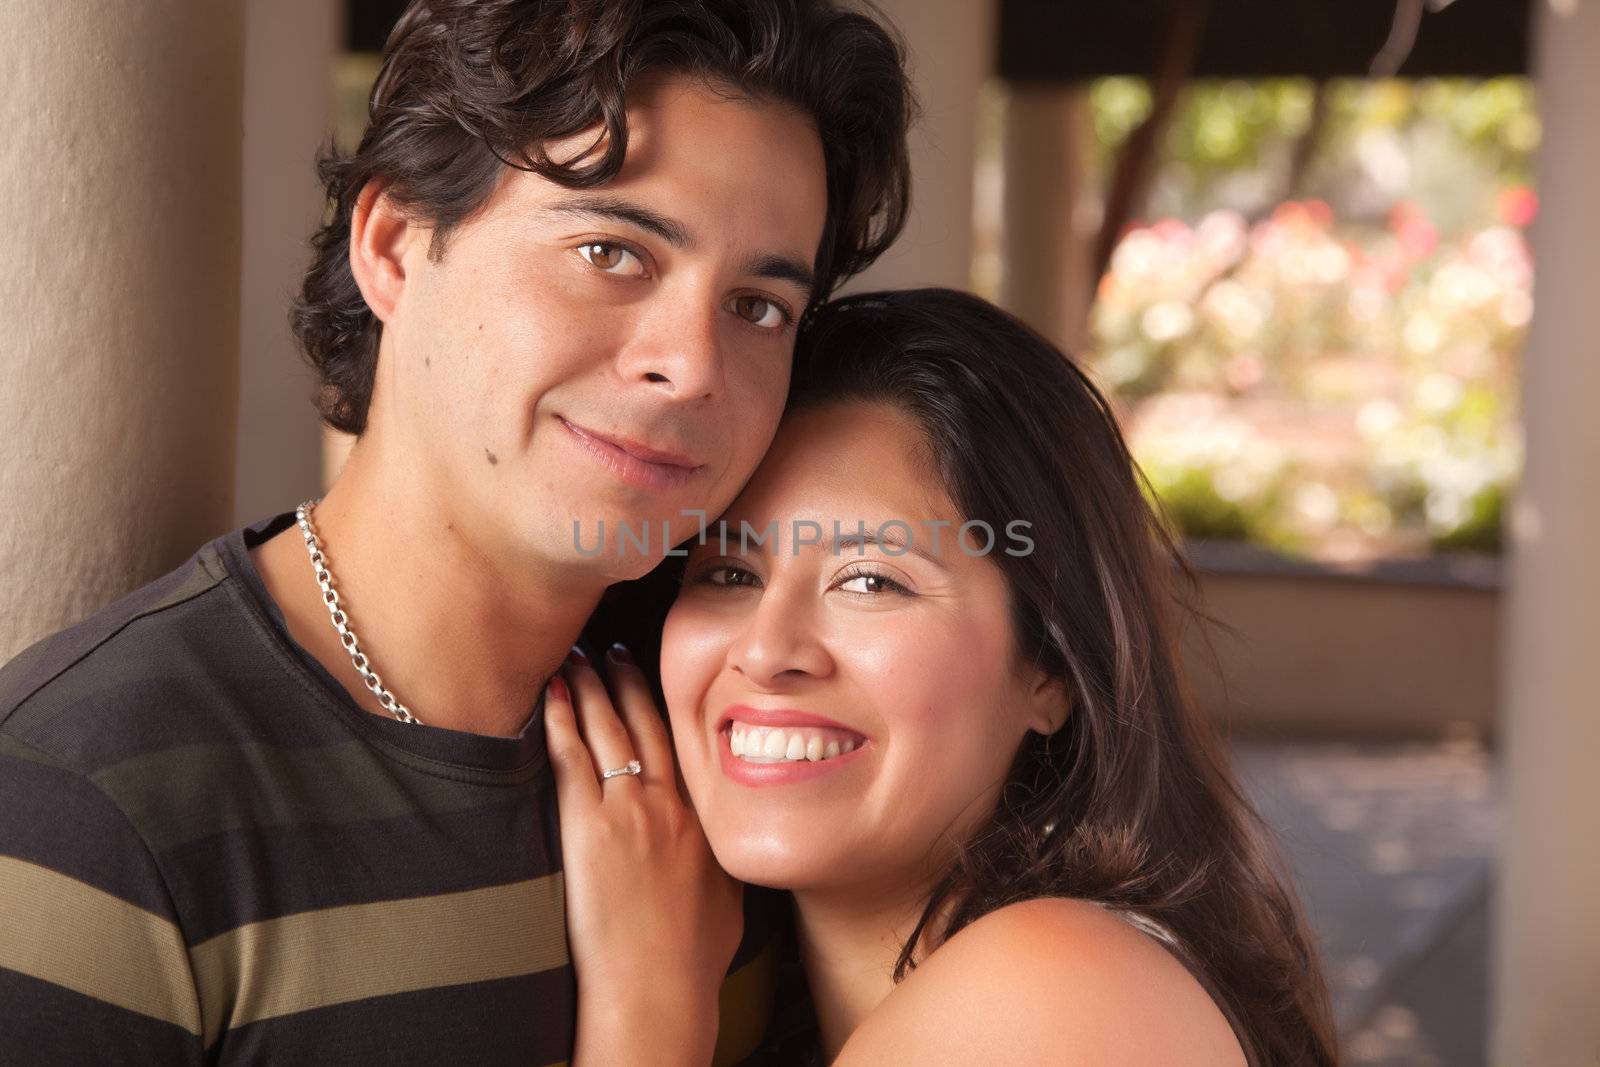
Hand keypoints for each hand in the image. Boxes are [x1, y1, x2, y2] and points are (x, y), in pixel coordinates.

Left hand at [543, 644, 743, 1066]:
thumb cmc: (690, 962)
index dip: (665, 706)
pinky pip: (572, 759)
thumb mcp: (726, 903)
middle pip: (647, 726)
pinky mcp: (590, 828)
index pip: (684, 745)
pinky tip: (552, 695)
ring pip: (609, 731)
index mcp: (704, 821)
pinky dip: (561, 722)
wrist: (657, 988)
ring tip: (577, 658)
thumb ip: (719, 865)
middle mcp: (670, 805)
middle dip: (626, 681)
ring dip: (591, 689)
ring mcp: (630, 812)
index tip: (654, 679)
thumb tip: (719, 854)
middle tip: (610, 650)